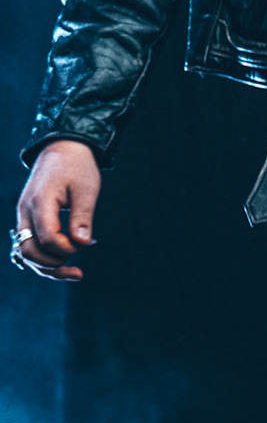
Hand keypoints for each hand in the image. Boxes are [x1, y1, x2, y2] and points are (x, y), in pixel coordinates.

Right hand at [14, 139, 101, 280]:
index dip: (65, 249)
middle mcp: (25, 211)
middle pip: (29, 251)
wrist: (62, 148)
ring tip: (73, 274)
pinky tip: (63, 260)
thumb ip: (83, 216)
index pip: (47, 238)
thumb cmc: (77, 166)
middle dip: (53, 265)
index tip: (84, 243)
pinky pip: (28, 244)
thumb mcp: (87, 188)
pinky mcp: (27, 218)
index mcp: (40, 202)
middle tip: (78, 269)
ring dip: (46, 267)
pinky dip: (43, 256)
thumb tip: (83, 244)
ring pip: (24, 252)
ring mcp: (23, 215)